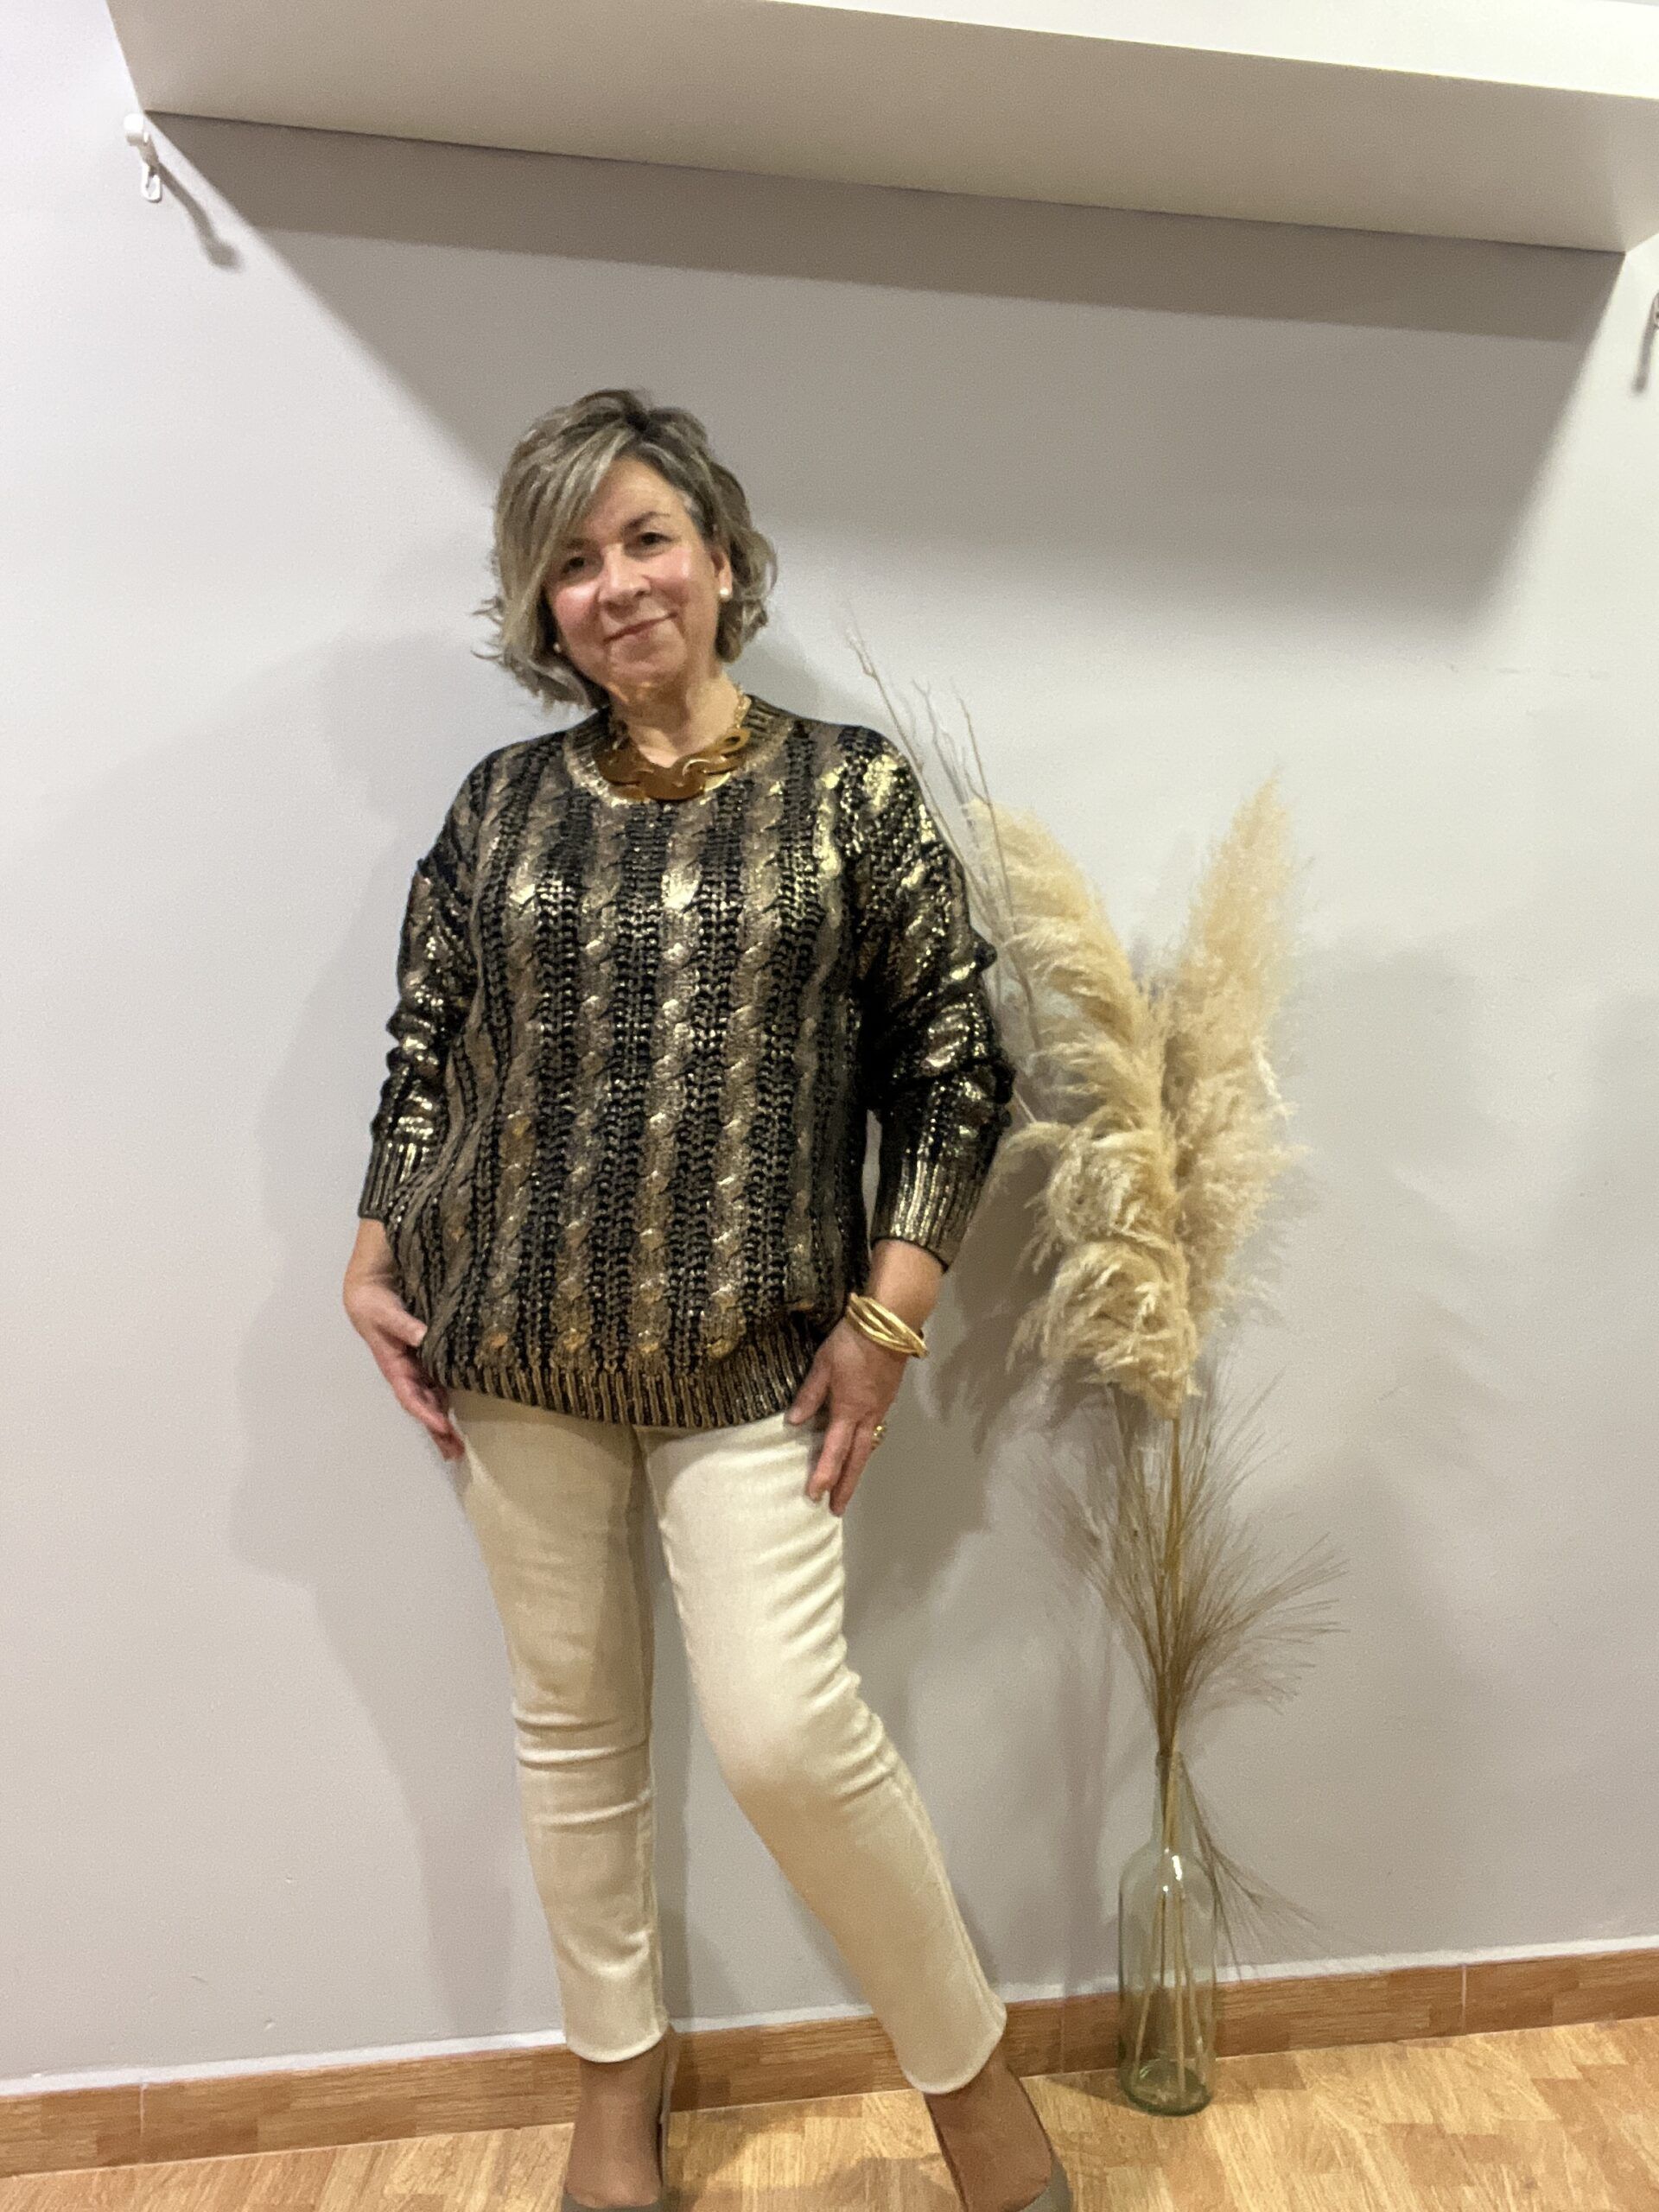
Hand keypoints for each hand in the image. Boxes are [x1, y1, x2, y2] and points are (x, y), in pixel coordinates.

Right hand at [343, 1220, 464, 1461]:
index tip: (443, 1428)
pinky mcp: (427, 1349)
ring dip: (442, 1418)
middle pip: (422, 1403)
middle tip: (455, 1453)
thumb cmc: (372, 1294)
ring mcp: (416, 1360)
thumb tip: (424, 1340)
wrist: (373, 1276)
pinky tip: (460, 1406)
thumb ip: (402, 1324)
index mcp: (391, 1360)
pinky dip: (446, 1395)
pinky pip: (438, 1377)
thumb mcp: (381, 1308)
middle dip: (435, 1428)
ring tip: (457, 1444)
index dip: (425, 1413)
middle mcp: (405, 1366)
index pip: (409, 1394)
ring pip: (431, 1394)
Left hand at [785, 1315, 907, 1516]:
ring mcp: (880, 1409)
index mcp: (849, 1410)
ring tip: (847, 1486)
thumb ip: (810, 1394)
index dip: (824, 1475)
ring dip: (857, 1469)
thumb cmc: (851, 1343)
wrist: (889, 1325)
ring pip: (868, 1447)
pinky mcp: (887, 1399)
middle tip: (837, 1509)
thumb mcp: (823, 1365)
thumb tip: (795, 1422)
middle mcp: (867, 1416)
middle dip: (846, 1486)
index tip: (815, 1496)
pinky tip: (860, 1450)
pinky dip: (865, 1449)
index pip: (834, 1452)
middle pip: (857, 1460)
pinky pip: (875, 1431)